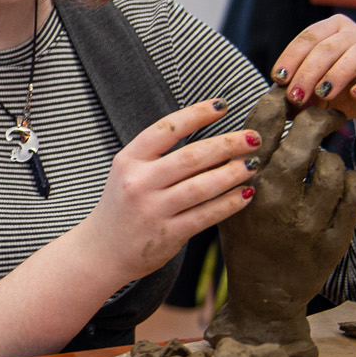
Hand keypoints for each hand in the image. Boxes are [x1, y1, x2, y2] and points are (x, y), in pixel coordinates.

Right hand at [77, 99, 261, 284]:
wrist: (102, 250)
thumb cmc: (125, 205)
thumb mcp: (130, 173)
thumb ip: (160, 156)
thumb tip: (214, 141)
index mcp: (129, 160)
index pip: (166, 129)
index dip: (196, 114)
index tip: (222, 105)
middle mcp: (139, 182)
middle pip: (191, 157)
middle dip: (227, 144)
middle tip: (253, 138)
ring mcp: (153, 209)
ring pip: (202, 186)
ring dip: (233, 173)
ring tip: (253, 165)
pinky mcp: (168, 234)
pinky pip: (206, 215)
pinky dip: (229, 203)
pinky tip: (245, 194)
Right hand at [209, 92, 355, 356]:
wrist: (265, 294)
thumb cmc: (246, 239)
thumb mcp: (232, 200)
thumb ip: (245, 161)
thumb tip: (271, 106)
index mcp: (244, 189)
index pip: (260, 129)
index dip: (276, 102)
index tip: (286, 93)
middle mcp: (274, 203)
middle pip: (304, 141)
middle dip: (317, 118)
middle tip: (326, 112)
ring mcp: (307, 222)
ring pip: (333, 165)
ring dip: (331, 157)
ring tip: (324, 161)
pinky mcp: (334, 238)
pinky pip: (354, 192)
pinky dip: (349, 181)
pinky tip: (339, 183)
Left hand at [269, 14, 355, 126]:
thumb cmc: (345, 90)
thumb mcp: (317, 91)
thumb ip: (299, 92)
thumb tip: (274, 104)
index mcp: (332, 30)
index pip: (308, 37)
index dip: (291, 57)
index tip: (278, 79)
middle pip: (328, 46)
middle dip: (308, 72)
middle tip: (296, 96)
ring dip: (336, 74)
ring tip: (322, 94)